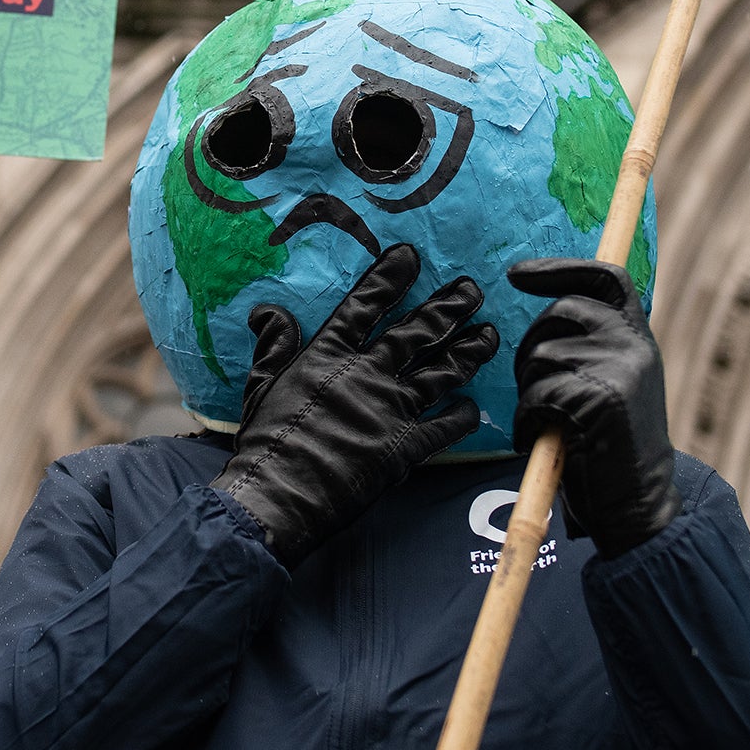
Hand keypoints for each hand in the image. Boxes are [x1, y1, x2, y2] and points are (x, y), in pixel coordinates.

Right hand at [212, 243, 497, 566]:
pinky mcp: (405, 447)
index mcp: (329, 354)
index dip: (389, 278)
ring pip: (441, 372)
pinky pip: (444, 427)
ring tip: (489, 334)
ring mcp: (391, 408)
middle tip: (472, 290)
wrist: (279, 494)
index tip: (410, 255)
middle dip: (448, 308)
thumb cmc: (265, 441)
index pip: (365, 305)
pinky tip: (474, 408)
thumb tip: (267, 311)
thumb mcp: (260, 385)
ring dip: (468, 351)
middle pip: (417, 332)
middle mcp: (368, 373)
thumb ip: (274, 345)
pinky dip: (462, 416)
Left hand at [508, 259, 678, 557]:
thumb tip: (549, 313)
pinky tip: (545, 439)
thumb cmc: (611, 447)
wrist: (639, 505)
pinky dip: (529, 421)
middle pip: (559, 313)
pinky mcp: (599, 399)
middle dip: (532, 348)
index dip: (561, 268)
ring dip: (531, 391)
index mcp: (639, 339)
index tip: (517, 274)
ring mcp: (620, 370)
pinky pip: (539, 395)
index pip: (606, 279)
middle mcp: (635, 346)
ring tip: (550, 422)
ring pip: (542, 355)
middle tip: (537, 391)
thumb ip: (595, 348)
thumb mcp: (616, 384)